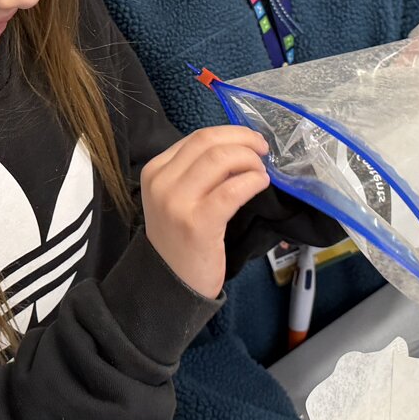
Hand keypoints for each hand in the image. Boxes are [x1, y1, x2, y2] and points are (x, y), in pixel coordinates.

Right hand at [140, 126, 272, 296]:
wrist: (170, 285)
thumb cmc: (181, 240)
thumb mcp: (178, 198)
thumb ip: (198, 172)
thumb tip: (239, 149)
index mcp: (155, 171)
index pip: (197, 137)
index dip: (231, 134)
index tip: (251, 143)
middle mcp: (161, 182)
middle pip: (208, 141)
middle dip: (243, 139)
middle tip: (263, 152)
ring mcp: (176, 203)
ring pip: (220, 159)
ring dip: (249, 160)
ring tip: (261, 172)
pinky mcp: (197, 224)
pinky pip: (232, 190)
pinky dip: (252, 181)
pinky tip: (261, 184)